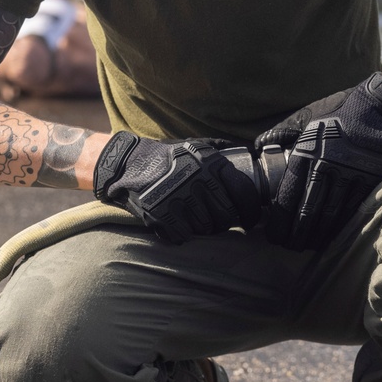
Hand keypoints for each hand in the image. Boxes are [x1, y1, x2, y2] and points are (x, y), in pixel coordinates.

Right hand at [93, 132, 262, 244]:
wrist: (129, 163)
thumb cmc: (168, 156)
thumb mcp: (198, 145)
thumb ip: (224, 150)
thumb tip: (252, 154)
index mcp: (210, 163)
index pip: (244, 193)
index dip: (252, 211)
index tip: (250, 220)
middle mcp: (196, 180)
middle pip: (227, 216)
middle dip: (226, 222)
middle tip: (218, 219)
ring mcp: (178, 199)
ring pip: (206, 229)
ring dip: (203, 227)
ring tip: (194, 216)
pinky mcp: (160, 215)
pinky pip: (183, 236)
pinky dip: (181, 233)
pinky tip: (177, 221)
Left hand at [254, 73, 381, 251]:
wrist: (381, 108)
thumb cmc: (341, 114)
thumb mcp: (308, 118)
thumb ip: (283, 133)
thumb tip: (260, 146)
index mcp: (306, 151)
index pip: (287, 194)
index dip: (279, 220)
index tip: (273, 234)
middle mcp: (326, 164)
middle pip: (306, 211)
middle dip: (295, 234)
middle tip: (288, 247)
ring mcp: (349, 174)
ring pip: (329, 215)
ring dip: (316, 236)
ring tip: (306, 247)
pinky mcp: (369, 181)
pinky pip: (351, 211)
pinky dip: (339, 228)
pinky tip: (331, 238)